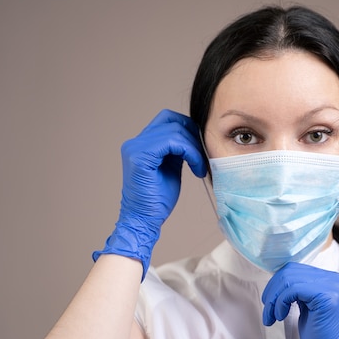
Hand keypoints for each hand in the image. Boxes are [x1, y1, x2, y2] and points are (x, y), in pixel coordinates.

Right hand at [93, 109, 206, 279]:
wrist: (144, 220)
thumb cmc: (157, 200)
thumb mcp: (171, 167)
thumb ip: (176, 150)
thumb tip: (194, 135)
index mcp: (141, 143)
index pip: (167, 119)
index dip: (188, 128)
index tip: (200, 149)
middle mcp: (135, 142)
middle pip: (171, 120)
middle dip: (193, 136)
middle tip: (203, 157)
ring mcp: (135, 148)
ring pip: (174, 130)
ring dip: (193, 147)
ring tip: (200, 166)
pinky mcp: (140, 157)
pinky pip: (172, 142)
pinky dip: (189, 152)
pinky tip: (196, 168)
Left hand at [262, 262, 338, 338]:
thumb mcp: (306, 307)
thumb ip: (298, 290)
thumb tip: (277, 279)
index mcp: (330, 279)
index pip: (295, 269)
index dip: (277, 284)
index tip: (269, 302)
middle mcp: (334, 279)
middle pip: (290, 271)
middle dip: (272, 290)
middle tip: (268, 312)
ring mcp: (332, 287)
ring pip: (289, 279)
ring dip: (274, 299)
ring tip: (272, 317)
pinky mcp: (326, 297)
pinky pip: (292, 289)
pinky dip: (280, 302)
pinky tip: (280, 317)